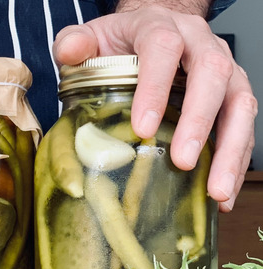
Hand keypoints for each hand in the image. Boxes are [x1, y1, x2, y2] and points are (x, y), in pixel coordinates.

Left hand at [53, 5, 256, 211]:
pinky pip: (244, 127)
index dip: (156, 87)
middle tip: (183, 160)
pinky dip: (235, 161)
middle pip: (212, 74)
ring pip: (239, 102)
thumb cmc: (121, 40)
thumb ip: (74, 43)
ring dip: (230, 149)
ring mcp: (224, 68)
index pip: (163, 48)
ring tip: (216, 190)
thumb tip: (70, 52)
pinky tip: (220, 194)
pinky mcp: (234, 93)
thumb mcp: (91, 37)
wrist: (154, 28)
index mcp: (160, 26)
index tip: (143, 126)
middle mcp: (200, 43)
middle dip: (198, 121)